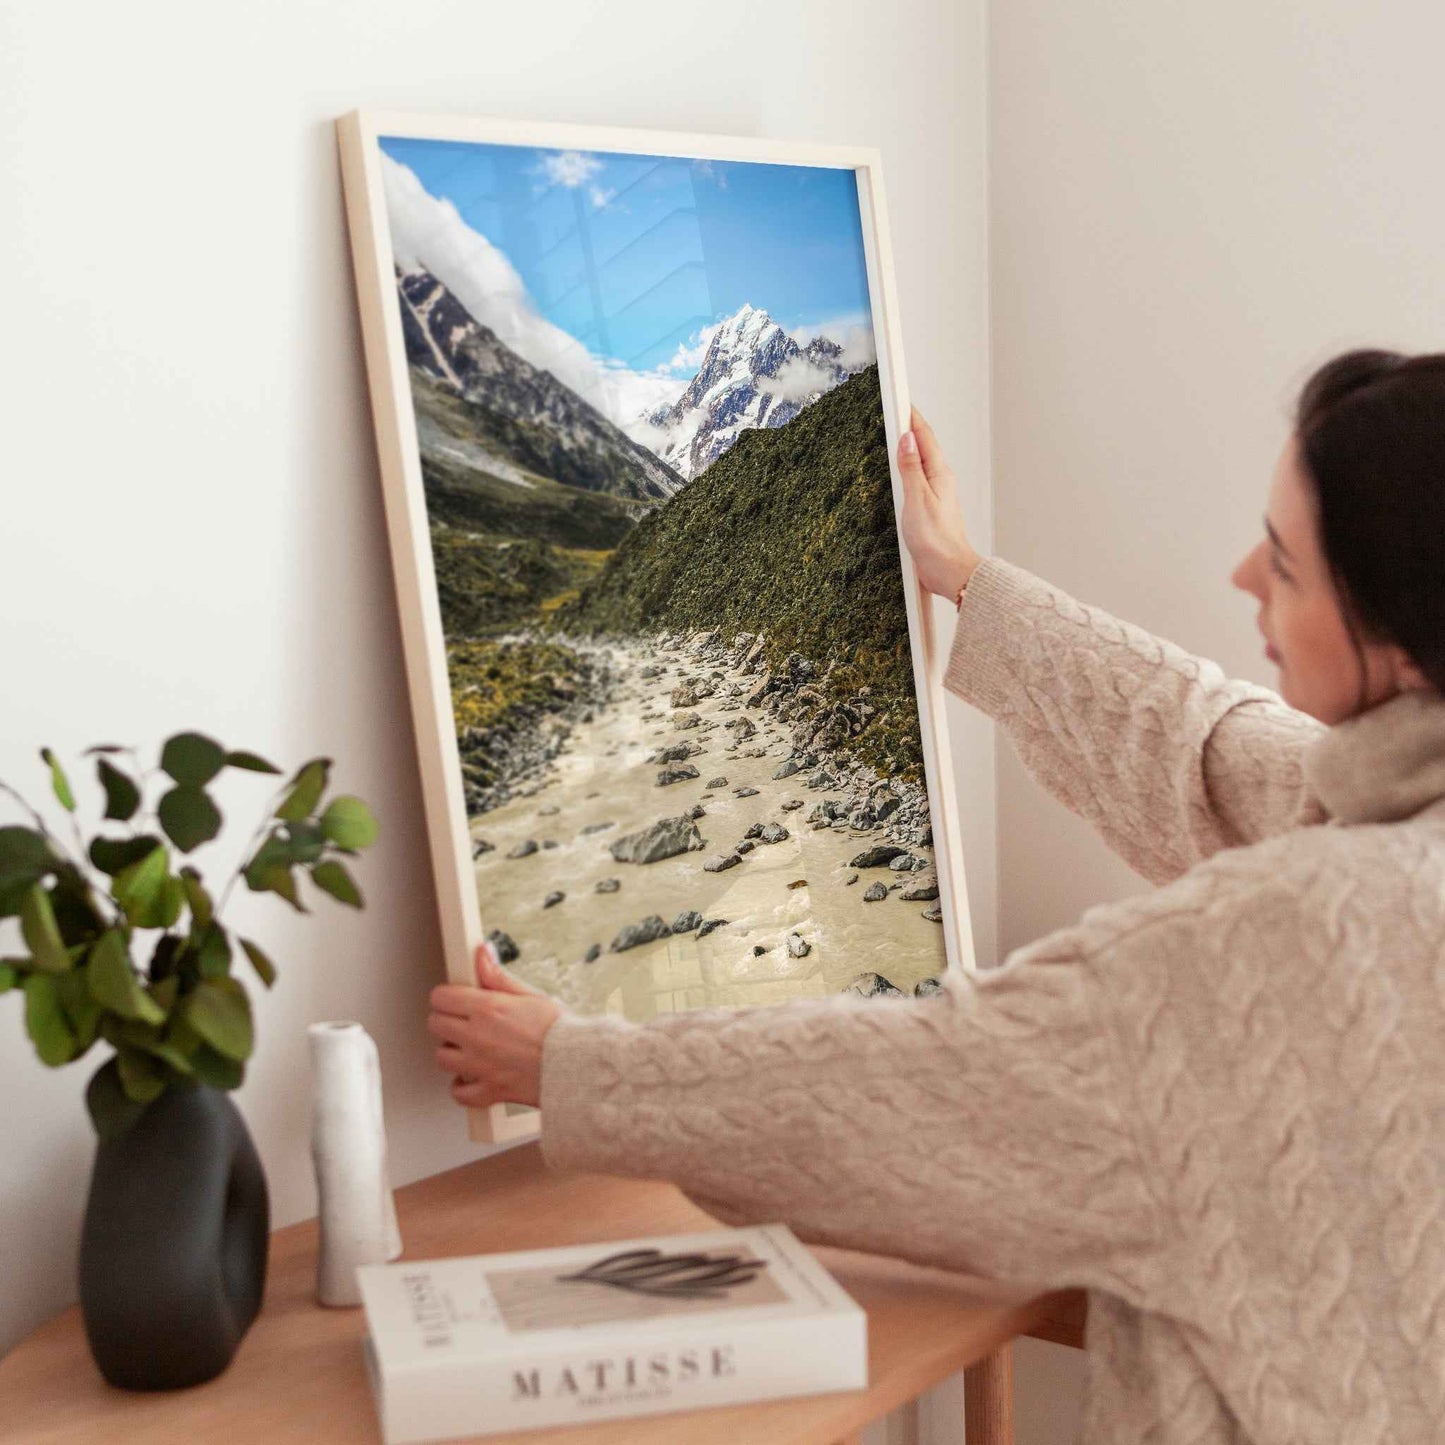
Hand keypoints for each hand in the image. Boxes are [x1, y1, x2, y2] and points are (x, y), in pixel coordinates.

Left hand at [427, 941, 561, 1109]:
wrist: (578, 1065)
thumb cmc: (560, 1030)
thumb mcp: (530, 995)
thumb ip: (498, 977)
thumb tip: (482, 953)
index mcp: (487, 1009)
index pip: (441, 997)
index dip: (447, 996)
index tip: (455, 999)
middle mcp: (477, 1036)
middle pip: (435, 1024)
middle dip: (446, 1020)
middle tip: (464, 1021)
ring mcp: (480, 1066)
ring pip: (441, 1058)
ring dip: (453, 1052)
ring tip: (470, 1048)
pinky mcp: (488, 1090)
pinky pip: (459, 1093)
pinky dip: (463, 1086)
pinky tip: (473, 1076)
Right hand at [897, 406, 982, 600]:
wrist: (949, 571)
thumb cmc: (937, 540)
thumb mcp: (917, 499)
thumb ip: (911, 468)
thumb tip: (906, 439)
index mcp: (939, 474)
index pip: (924, 436)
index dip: (911, 416)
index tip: (900, 399)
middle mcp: (939, 481)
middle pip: (923, 446)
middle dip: (908, 426)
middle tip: (894, 409)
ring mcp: (934, 495)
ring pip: (919, 463)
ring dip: (907, 447)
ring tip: (893, 434)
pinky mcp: (928, 509)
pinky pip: (916, 480)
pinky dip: (905, 469)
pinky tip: (898, 473)